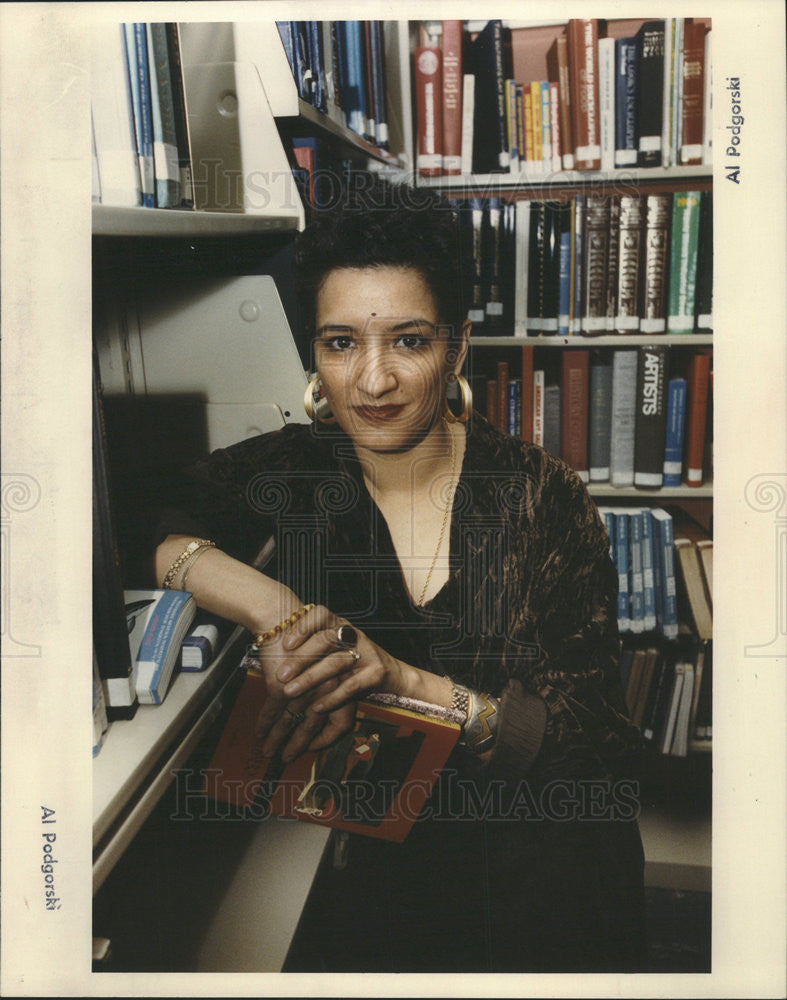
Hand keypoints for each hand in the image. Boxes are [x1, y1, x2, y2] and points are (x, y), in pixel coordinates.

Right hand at [252, 632, 354, 762]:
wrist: (283, 619)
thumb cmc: (304, 639)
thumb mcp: (322, 661)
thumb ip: (324, 687)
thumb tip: (319, 712)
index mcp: (338, 683)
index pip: (341, 722)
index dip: (327, 738)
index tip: (312, 747)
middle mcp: (323, 689)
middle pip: (311, 726)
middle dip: (296, 745)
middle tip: (286, 757)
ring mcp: (301, 690)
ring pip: (288, 722)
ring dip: (277, 739)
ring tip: (268, 750)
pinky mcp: (280, 686)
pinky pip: (271, 711)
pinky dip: (264, 723)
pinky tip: (259, 733)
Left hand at [273, 604, 407, 713]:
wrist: (392, 673)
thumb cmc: (353, 661)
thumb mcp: (332, 648)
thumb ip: (308, 647)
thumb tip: (272, 654)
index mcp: (338, 625)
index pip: (320, 613)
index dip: (302, 626)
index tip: (285, 643)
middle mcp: (352, 634)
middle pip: (324, 639)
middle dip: (300, 658)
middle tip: (280, 675)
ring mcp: (366, 651)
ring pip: (336, 662)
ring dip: (310, 678)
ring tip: (290, 692)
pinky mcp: (376, 672)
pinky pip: (352, 685)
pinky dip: (333, 697)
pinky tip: (317, 707)